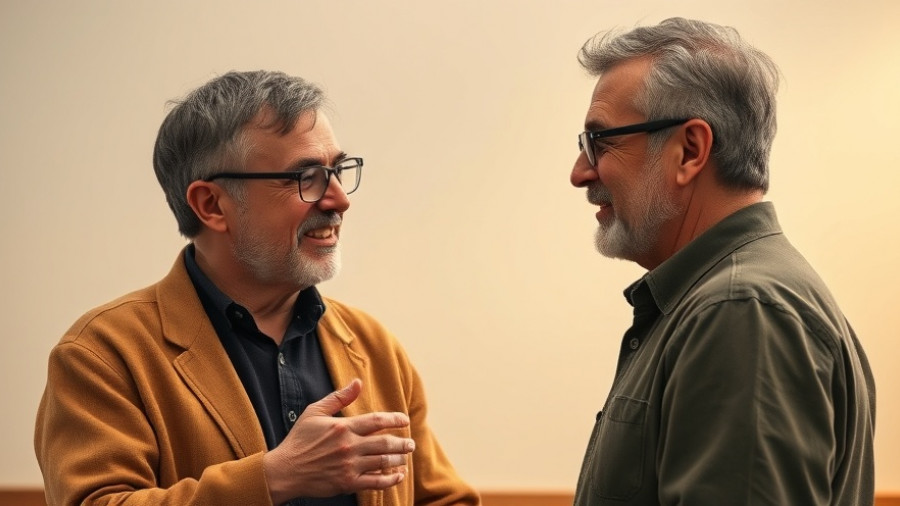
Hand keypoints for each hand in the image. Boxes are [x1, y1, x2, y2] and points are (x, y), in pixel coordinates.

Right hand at [263, 379, 414, 503]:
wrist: (285, 471)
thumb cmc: (299, 440)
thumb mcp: (315, 412)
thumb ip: (339, 398)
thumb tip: (358, 382)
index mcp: (343, 427)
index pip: (377, 420)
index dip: (395, 419)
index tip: (405, 420)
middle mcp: (350, 446)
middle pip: (385, 442)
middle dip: (402, 443)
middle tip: (411, 443)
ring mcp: (350, 466)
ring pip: (383, 461)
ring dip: (399, 459)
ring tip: (406, 457)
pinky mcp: (348, 483)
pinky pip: (376, 482)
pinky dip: (390, 480)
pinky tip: (398, 476)